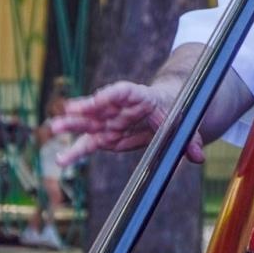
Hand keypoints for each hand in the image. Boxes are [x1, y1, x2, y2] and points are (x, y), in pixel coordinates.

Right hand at [50, 80, 204, 166]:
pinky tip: (62, 160)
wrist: (168, 108)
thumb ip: (191, 140)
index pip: (127, 92)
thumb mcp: (186, 125)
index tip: (99, 97)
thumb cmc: (176, 112)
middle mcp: (123, 108)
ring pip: (91, 122)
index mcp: (144, 98)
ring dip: (73, 125)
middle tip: (68, 111)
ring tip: (54, 129)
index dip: (113, 93)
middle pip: (103, 106)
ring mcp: (112, 121)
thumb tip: (199, 156)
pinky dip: (77, 150)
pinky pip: (90, 142)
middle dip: (86, 109)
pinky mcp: (107, 135)